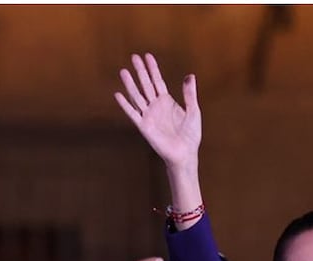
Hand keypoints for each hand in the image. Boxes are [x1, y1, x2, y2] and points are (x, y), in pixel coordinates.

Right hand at [114, 53, 200, 170]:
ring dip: (130, 84)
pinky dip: (125, 105)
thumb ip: (189, 94)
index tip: (147, 56)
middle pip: (146, 85)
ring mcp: (149, 115)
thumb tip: (190, 76)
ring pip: (137, 96)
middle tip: (134, 57)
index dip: (153, 68)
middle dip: (140, 71)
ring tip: (124, 71)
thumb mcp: (193, 111)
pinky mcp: (144, 126)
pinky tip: (118, 95)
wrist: (185, 153)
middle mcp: (156, 106)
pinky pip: (133, 113)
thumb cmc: (190, 135)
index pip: (157, 81)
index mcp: (167, 101)